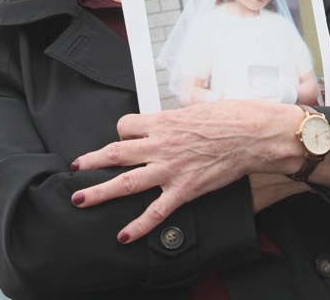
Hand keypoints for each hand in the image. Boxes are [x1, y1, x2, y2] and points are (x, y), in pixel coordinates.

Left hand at [70, 100, 303, 242]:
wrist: (254, 134)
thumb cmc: (233, 115)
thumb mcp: (205, 101)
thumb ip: (191, 100)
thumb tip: (192, 94)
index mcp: (164, 121)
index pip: (126, 126)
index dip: (123, 133)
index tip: (126, 139)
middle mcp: (160, 144)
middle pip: (115, 153)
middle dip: (90, 161)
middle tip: (75, 168)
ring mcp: (170, 168)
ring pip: (125, 182)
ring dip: (99, 192)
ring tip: (79, 199)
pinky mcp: (185, 189)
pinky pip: (156, 211)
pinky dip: (138, 225)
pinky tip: (123, 236)